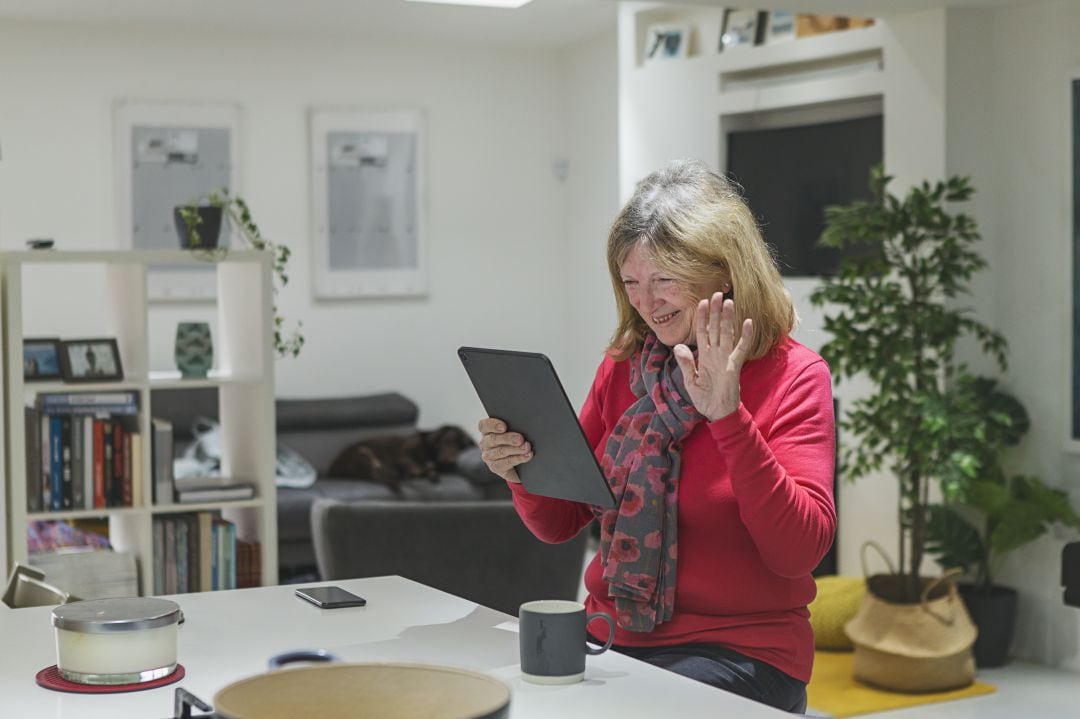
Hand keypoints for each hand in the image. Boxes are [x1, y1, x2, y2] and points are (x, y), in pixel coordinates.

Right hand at [477, 418, 532, 482]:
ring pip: (500, 451)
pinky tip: (527, 456)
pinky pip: (506, 463)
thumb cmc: (513, 442)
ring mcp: (488, 456)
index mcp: (487, 431)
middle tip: (520, 439)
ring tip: (526, 447)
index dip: (492, 425)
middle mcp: (485, 443)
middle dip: (508, 438)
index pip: (484, 426)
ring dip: (515, 449)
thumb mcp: (512, 432)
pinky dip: (518, 458)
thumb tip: (523, 426)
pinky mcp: (495, 467)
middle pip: (493, 439)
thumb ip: (514, 427)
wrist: (517, 464)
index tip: (504, 427)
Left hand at [673, 293, 752, 421]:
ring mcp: (726, 359)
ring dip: (728, 318)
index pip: (702, 332)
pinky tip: (748, 322)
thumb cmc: (704, 398)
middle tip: (716, 293)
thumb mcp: (690, 382)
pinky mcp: (734, 366)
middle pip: (715, 328)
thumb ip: (686, 364)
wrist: (718, 413)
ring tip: (728, 301)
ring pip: (727, 334)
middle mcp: (715, 354)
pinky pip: (741, 349)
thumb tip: (678, 347)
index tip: (701, 302)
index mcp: (703, 356)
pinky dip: (745, 336)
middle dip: (715, 311)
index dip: (702, 317)